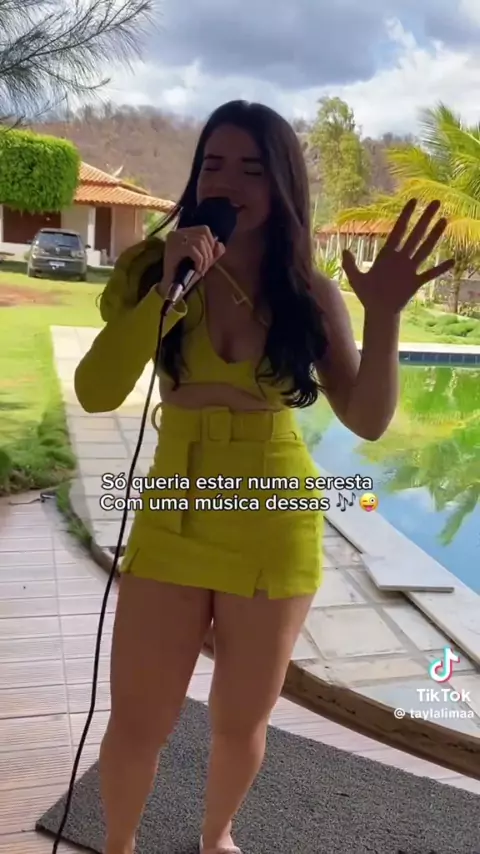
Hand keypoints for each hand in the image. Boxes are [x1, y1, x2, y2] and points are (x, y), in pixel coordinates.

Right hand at [156, 225, 224, 295]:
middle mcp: (178, 232)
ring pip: (200, 241)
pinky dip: (199, 260)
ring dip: (205, 258)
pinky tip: (196, 269)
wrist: (169, 287)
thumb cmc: (185, 274)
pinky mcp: (173, 247)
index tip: (209, 259)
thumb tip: (220, 245)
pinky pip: (193, 249)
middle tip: (205, 268)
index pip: (204, 230)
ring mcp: (174, 238)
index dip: (211, 244)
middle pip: (204, 235)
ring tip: (201, 269)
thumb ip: (213, 252)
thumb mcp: (202, 260)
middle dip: (209, 254)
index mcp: (184, 232)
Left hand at [341, 199, 454, 316]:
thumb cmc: (367, 294)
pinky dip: (440, 268)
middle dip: (425, 219)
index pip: (398, 230)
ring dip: (434, 236)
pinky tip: (452, 261)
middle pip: (415, 235)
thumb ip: (350, 265)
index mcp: (387, 254)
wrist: (378, 311)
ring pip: (424, 249)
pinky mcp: (415, 283)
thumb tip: (344, 250)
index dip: (406, 216)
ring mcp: (409, 270)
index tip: (414, 200)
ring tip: (444, 221)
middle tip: (435, 201)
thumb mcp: (355, 278)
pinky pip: (429, 274)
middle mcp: (401, 258)